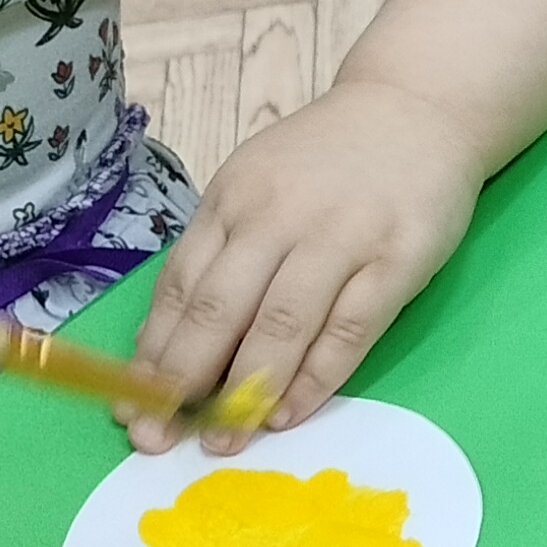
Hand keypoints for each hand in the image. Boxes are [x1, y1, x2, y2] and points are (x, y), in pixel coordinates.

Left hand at [129, 80, 482, 453]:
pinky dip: (316, 378)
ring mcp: (339, 237)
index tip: (129, 405)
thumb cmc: (326, 160)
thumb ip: (221, 253)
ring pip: (280, 325)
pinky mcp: (395, 259)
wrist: (417, 107)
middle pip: (218, 309)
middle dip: (182, 382)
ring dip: (246, 391)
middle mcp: (278, 217)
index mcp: (233, 199)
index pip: (180, 287)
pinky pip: (348, 330)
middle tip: (157, 438)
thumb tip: (170, 342)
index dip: (152, 353)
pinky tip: (289, 412)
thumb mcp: (257, 186)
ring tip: (224, 439)